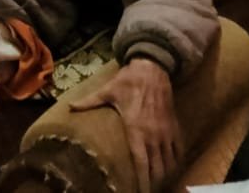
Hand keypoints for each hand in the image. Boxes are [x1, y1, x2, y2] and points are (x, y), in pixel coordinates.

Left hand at [69, 57, 181, 192]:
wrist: (152, 68)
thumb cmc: (128, 81)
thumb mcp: (107, 92)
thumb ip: (89, 102)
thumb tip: (70, 106)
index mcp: (136, 130)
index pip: (142, 162)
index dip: (142, 180)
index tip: (139, 191)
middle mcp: (153, 135)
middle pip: (157, 167)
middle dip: (153, 181)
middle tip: (147, 188)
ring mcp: (165, 131)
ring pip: (169, 161)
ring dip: (165, 173)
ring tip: (159, 182)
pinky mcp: (174, 126)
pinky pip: (179, 148)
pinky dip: (177, 159)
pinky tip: (173, 167)